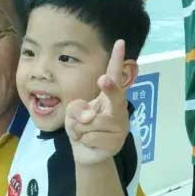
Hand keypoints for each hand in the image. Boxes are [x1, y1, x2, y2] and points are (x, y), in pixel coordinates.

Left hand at [65, 40, 129, 164]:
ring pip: (91, 122)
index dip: (117, 60)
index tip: (119, 42)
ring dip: (80, 129)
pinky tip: (88, 143)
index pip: (114, 76)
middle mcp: (119, 110)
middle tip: (103, 80)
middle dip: (110, 88)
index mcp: (110, 98)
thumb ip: (77, 108)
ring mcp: (120, 127)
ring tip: (84, 133)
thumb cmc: (81, 127)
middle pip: (115, 96)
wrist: (86, 153)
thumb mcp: (74, 112)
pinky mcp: (116, 143)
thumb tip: (88, 117)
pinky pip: (90, 137)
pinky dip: (83, 140)